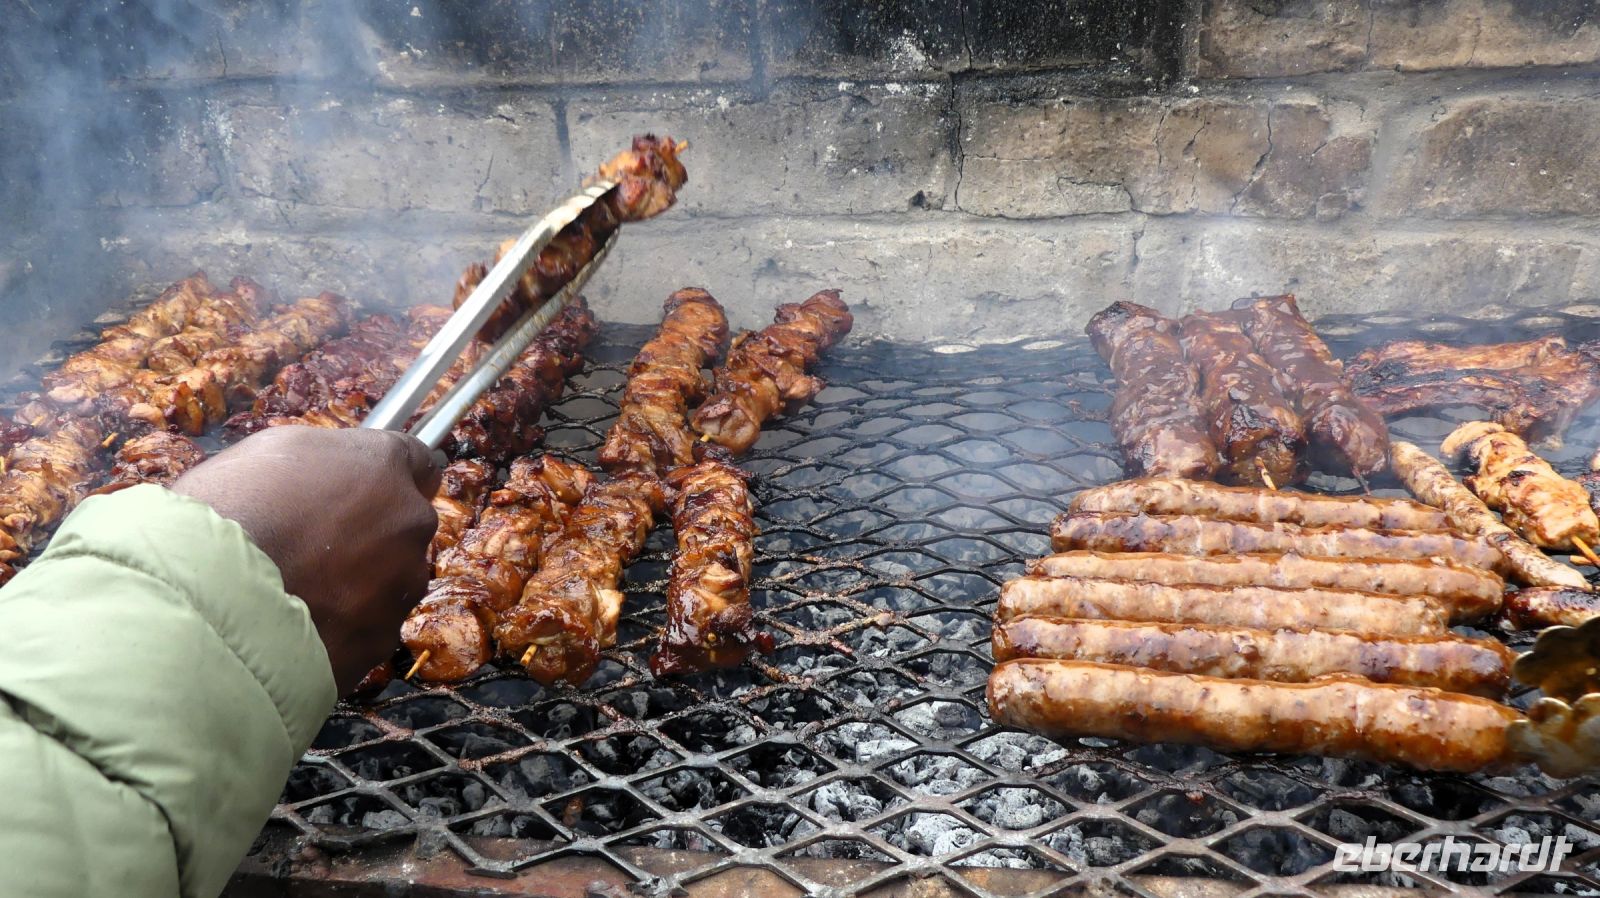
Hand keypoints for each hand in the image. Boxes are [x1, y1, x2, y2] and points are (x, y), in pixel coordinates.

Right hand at [173, 426, 440, 693]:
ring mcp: (400, 588)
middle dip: (372, 536)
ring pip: (390, 583)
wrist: (204, 600)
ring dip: (359, 586)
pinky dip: (340, 629)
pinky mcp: (380, 642)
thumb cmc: (227, 510)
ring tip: (298, 595)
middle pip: (404, 528)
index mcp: (385, 468)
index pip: (419, 465)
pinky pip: (365, 630)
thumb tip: (339, 478)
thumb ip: (327, 464)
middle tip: (314, 551)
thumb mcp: (271, 453)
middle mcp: (409, 524)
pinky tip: (296, 629)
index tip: (370, 493)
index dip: (390, 480)